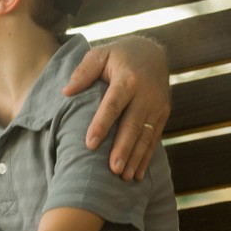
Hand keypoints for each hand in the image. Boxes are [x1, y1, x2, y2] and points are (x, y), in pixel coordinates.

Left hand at [62, 36, 170, 180]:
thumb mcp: (99, 54)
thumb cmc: (119, 55)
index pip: (113, 105)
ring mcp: (157, 106)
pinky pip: (154, 138)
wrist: (152, 53)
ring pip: (146, 136)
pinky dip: (146, 157)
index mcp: (128, 79)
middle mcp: (146, 94)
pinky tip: (138, 173)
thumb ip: (84, 72)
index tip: (90, 144)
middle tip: (113, 170)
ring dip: (136, 158)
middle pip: (133, 125)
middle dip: (123, 149)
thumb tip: (66, 92)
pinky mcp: (163, 114)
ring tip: (125, 178)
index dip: (102, 125)